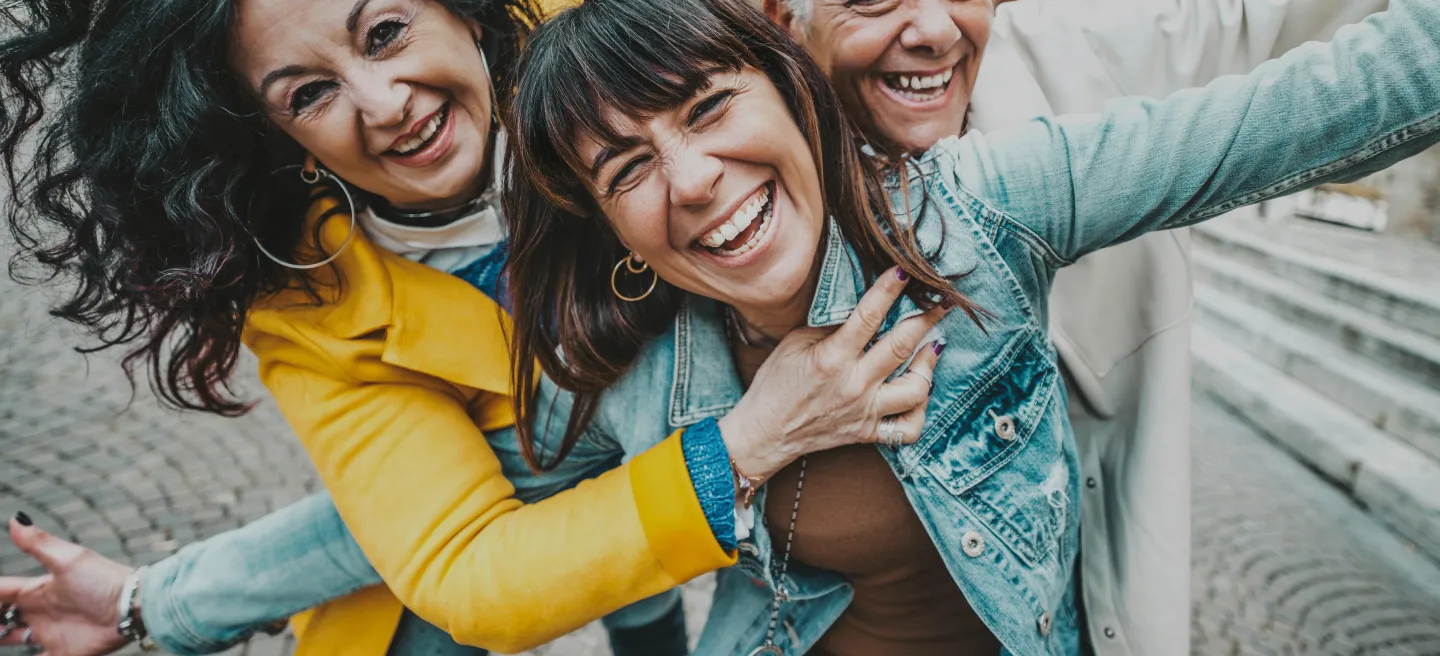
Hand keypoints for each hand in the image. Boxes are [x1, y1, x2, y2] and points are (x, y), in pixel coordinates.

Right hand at [0, 515, 133, 655]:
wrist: (134, 606)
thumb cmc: (103, 579)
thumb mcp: (67, 560)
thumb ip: (38, 543)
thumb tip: (15, 517)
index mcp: (38, 589)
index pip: (1, 591)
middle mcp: (41, 611)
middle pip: (4, 615)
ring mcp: (51, 633)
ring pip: (14, 637)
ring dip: (1, 637)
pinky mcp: (63, 652)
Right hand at [720, 267, 945, 480]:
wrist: (765, 434)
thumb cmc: (775, 384)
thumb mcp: (795, 344)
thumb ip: (830, 327)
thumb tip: (863, 307)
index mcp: (832, 358)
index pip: (868, 316)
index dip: (889, 290)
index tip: (905, 270)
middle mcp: (854, 385)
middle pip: (901, 346)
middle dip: (927, 319)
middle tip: (944, 300)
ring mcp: (865, 411)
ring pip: (915, 389)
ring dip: (929, 365)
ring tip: (932, 348)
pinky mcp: (868, 433)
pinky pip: (908, 428)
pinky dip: (920, 410)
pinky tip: (920, 391)